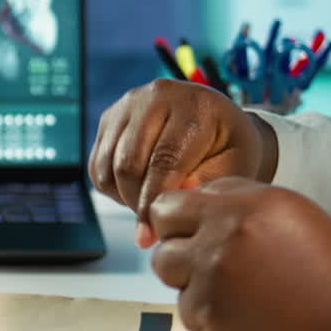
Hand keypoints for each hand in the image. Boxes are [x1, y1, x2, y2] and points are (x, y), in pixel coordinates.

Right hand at [89, 79, 278, 246]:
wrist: (216, 123)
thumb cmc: (228, 148)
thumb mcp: (233, 168)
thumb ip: (202, 186)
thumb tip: (166, 203)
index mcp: (195, 104)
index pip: (164, 161)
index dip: (154, 202)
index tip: (151, 235)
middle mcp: (157, 95)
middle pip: (128, 165)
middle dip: (138, 203)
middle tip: (155, 221)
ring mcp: (128, 104)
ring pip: (107, 168)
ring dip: (124, 197)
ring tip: (150, 203)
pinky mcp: (109, 119)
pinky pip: (97, 167)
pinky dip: (113, 189)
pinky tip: (138, 189)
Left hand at [147, 177, 330, 330]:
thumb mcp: (301, 223)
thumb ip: (248, 210)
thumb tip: (207, 206)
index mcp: (255, 203)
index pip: (188, 195)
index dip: (188, 215)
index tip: (194, 230)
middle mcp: (226, 231)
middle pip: (164, 222)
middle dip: (176, 238)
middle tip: (198, 259)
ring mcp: (211, 272)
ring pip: (167, 267)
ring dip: (187, 278)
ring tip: (229, 293)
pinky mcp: (206, 313)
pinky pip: (187, 308)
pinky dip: (207, 316)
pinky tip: (244, 320)